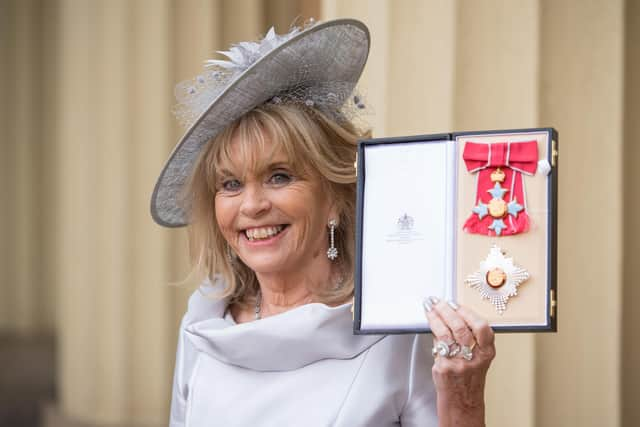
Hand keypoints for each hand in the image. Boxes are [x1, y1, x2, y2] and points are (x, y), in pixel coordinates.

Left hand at [424, 297, 494, 426]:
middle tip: (439, 302)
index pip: (482, 328)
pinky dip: (433, 333)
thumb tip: (452, 315)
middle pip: (461, 327)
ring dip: (436, 317)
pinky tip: (430, 325)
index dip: (468, 312)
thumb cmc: (469, 379)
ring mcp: (458, 363)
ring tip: (430, 309)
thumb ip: (471, 340)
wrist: (463, 403)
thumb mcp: (479, 359)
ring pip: (445, 334)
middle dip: (447, 310)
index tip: (456, 304)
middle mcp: (474, 358)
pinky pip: (436, 345)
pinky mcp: (443, 368)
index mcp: (486, 354)